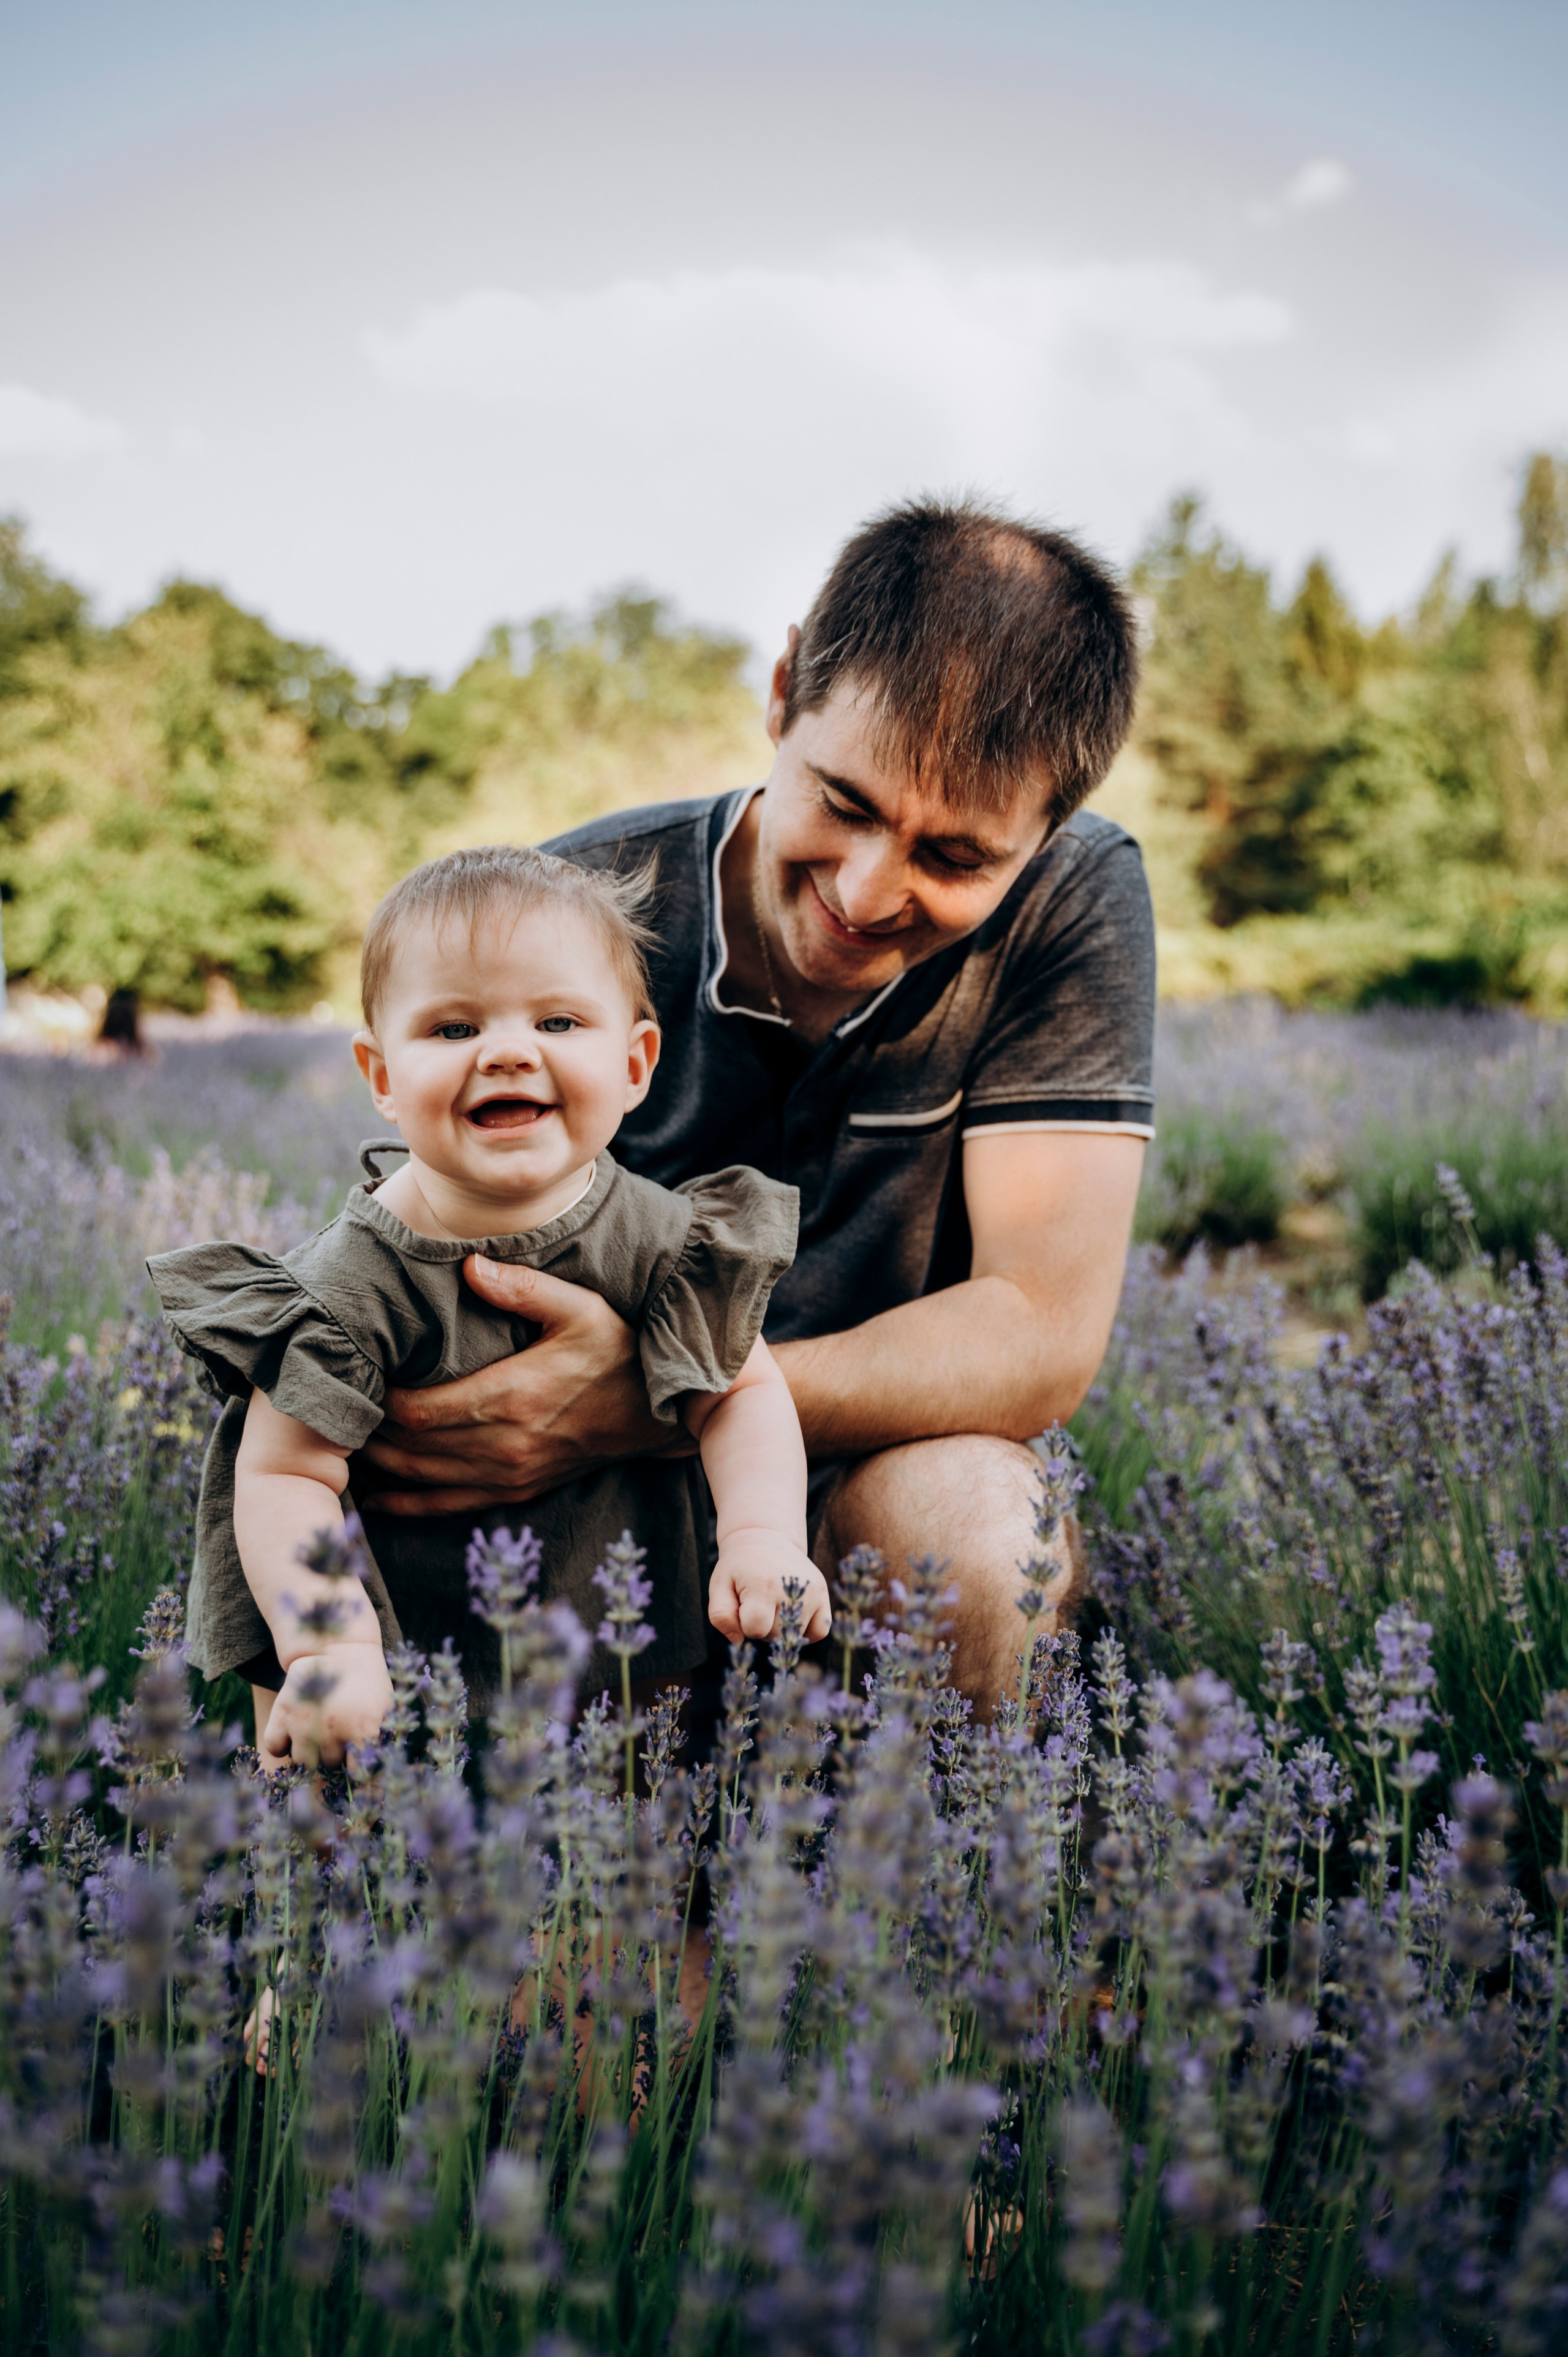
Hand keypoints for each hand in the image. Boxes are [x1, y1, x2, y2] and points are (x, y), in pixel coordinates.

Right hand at [262, 1644, 393, 1768]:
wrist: (341, 1647)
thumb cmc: (368, 1684)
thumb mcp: (385, 1709)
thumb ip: (381, 1743)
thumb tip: (376, 1779)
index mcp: (363, 1730)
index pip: (360, 1774)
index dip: (359, 1777)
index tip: (357, 1776)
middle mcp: (333, 1729)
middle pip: (330, 1766)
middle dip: (336, 1755)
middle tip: (339, 1735)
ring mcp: (305, 1722)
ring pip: (304, 1762)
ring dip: (312, 1752)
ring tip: (320, 1732)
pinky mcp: (282, 1712)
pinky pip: (275, 1747)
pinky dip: (282, 1744)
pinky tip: (294, 1732)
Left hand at [357, 1260, 690, 1515]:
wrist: (657, 1416)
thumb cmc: (618, 1355)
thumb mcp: (582, 1309)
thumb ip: (525, 1288)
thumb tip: (470, 1267)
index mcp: (512, 1397)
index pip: (419, 1411)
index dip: (377, 1402)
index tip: (355, 1378)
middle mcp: (504, 1445)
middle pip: (410, 1447)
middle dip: (367, 1431)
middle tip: (335, 1409)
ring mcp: (508, 1475)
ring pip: (420, 1478)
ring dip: (378, 1464)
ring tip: (342, 1444)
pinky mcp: (515, 1491)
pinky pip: (446, 1506)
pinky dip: (406, 1503)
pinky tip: (376, 1496)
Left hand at [709, 1527, 831, 1644]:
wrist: (765, 1538)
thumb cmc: (739, 1567)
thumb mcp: (719, 1586)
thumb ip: (721, 1617)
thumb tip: (739, 1641)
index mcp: (762, 1585)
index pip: (755, 1630)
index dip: (745, 1625)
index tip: (743, 1607)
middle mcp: (791, 1588)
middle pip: (776, 1636)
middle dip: (763, 1628)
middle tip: (758, 1603)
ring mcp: (812, 1590)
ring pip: (796, 1636)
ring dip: (782, 1629)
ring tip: (774, 1604)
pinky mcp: (823, 1592)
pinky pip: (820, 1630)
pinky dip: (806, 1631)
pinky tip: (793, 1615)